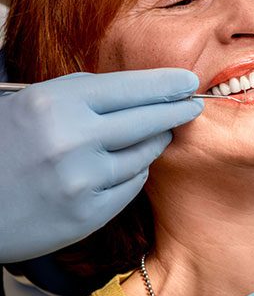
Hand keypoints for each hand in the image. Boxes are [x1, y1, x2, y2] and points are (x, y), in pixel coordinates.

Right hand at [0, 68, 201, 262]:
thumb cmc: (3, 147)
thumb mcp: (32, 105)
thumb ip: (83, 94)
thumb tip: (141, 90)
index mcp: (55, 103)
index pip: (130, 87)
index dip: (166, 83)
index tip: (189, 81)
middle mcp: (72, 140)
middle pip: (148, 119)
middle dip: (177, 110)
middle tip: (193, 105)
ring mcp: (82, 180)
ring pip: (144, 154)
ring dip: (155, 141)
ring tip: (159, 132)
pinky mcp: (88, 214)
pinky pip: (131, 185)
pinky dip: (134, 171)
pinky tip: (128, 164)